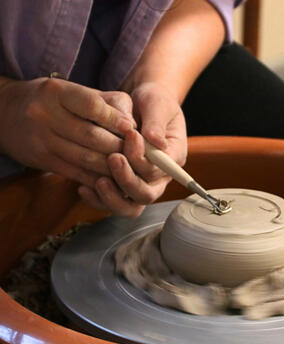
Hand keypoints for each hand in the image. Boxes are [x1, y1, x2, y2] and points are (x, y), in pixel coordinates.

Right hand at [0, 77, 134, 187]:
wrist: (5, 113)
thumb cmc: (51, 101)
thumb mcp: (73, 91)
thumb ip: (106, 102)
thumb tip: (133, 122)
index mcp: (57, 92)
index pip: (92, 105)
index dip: (115, 119)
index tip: (133, 128)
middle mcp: (46, 114)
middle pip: (92, 136)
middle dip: (120, 147)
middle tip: (139, 154)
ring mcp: (42, 139)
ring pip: (86, 158)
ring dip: (113, 166)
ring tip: (131, 168)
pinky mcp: (43, 160)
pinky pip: (77, 173)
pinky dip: (98, 178)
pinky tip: (114, 179)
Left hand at [78, 82, 187, 217]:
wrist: (139, 105)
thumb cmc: (152, 102)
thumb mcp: (157, 103)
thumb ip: (156, 121)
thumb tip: (155, 141)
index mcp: (173, 158)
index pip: (159, 170)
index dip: (143, 158)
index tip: (130, 135)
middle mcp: (159, 178)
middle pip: (146, 194)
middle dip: (127, 180)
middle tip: (112, 158)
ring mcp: (141, 185)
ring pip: (130, 207)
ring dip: (113, 198)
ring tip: (97, 181)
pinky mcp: (122, 187)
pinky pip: (113, 204)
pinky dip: (98, 200)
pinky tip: (83, 188)